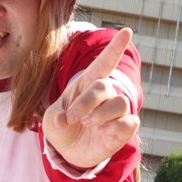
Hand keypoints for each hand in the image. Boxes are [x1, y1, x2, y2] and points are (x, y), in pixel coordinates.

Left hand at [43, 27, 139, 168]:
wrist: (69, 150)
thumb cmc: (63, 126)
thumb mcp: (51, 120)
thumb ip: (56, 118)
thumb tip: (65, 120)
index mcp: (87, 83)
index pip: (104, 63)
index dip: (115, 48)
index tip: (127, 31)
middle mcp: (106, 93)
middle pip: (104, 87)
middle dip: (85, 103)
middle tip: (71, 118)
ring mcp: (117, 111)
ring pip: (120, 103)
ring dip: (99, 115)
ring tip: (87, 124)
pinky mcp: (125, 128)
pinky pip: (130, 122)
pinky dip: (115, 127)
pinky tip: (102, 132)